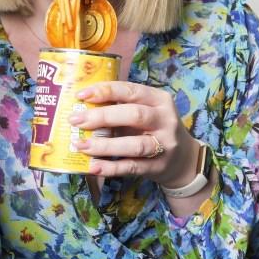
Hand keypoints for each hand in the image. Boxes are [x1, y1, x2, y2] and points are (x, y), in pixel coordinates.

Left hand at [67, 81, 200, 187]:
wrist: (183, 159)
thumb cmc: (154, 129)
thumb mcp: (146, 111)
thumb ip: (122, 107)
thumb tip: (82, 106)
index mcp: (159, 99)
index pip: (131, 90)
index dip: (106, 91)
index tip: (81, 95)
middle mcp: (165, 120)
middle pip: (134, 115)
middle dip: (102, 117)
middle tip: (75, 120)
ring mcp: (164, 145)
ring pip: (134, 144)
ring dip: (104, 145)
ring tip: (80, 145)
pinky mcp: (158, 166)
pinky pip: (132, 166)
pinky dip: (111, 167)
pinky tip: (94, 167)